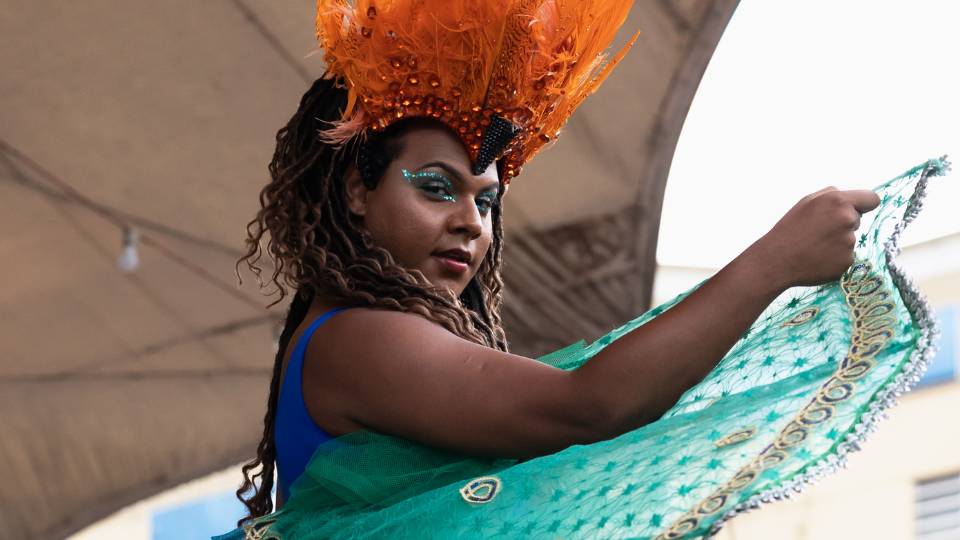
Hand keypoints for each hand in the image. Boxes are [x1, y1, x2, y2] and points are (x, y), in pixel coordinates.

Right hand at [748, 187, 880, 288]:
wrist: (777, 260)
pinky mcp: (847, 261)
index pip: (872, 199)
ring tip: (814, 246)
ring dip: (837, 242)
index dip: (865, 204)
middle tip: (818, 231)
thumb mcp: (806, 202)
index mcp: (838, 201)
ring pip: (850, 239)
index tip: (859, 210)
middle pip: (857, 219)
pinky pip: (846, 256)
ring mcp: (849, 242)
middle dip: (843, 223)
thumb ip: (831, 195)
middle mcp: (847, 219)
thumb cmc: (790, 228)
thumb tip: (850, 198)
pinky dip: (834, 258)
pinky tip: (817, 258)